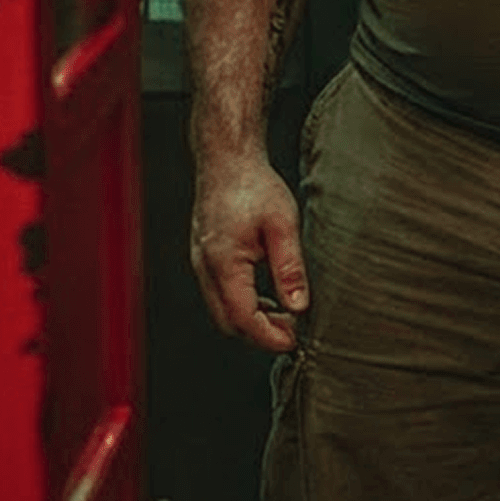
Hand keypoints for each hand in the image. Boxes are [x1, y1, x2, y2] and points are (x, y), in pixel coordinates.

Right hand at [190, 155, 308, 352]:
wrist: (227, 159)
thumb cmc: (254, 185)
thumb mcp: (283, 224)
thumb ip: (290, 268)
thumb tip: (299, 307)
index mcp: (223, 262)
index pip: (243, 318)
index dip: (268, 336)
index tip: (295, 342)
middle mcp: (205, 268)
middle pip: (228, 321)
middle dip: (260, 334)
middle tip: (294, 330)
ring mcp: (200, 264)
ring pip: (221, 311)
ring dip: (251, 320)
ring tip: (286, 315)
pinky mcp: (204, 258)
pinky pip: (219, 295)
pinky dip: (242, 304)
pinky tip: (268, 296)